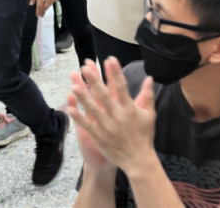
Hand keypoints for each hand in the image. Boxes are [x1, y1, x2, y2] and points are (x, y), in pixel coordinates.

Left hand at [29, 0, 56, 17]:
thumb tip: (32, 4)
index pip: (40, 5)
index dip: (39, 11)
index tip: (38, 15)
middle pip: (46, 5)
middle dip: (43, 10)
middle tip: (41, 14)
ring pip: (51, 2)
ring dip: (48, 6)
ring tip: (44, 9)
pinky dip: (51, 2)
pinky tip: (49, 3)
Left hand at [67, 57, 157, 173]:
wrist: (137, 159)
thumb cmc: (144, 135)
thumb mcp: (150, 114)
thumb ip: (148, 95)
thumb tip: (150, 78)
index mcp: (130, 109)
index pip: (122, 87)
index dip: (115, 72)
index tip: (110, 60)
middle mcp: (117, 116)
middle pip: (104, 95)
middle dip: (94, 80)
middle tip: (86, 67)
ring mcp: (106, 126)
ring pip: (92, 108)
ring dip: (83, 96)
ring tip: (74, 84)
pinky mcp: (99, 136)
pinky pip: (86, 125)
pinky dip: (78, 116)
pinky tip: (69, 107)